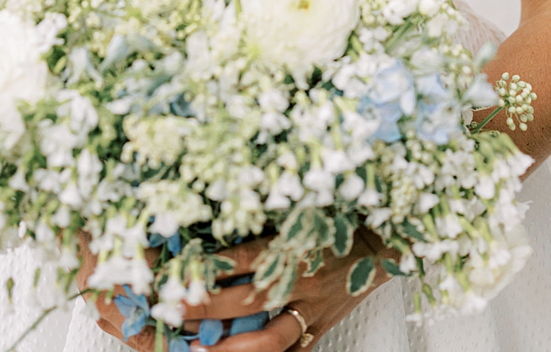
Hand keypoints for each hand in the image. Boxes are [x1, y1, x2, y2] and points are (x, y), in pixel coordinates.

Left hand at [78, 234, 388, 349]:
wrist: (381, 242)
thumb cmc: (336, 221)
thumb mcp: (302, 211)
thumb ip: (263, 221)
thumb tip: (214, 221)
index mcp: (294, 245)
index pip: (241, 257)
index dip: (204, 267)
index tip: (171, 271)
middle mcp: (301, 279)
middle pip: (245, 300)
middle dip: (203, 308)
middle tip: (169, 310)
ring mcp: (312, 308)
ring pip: (268, 338)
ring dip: (229, 349)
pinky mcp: (320, 327)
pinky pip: (292, 351)